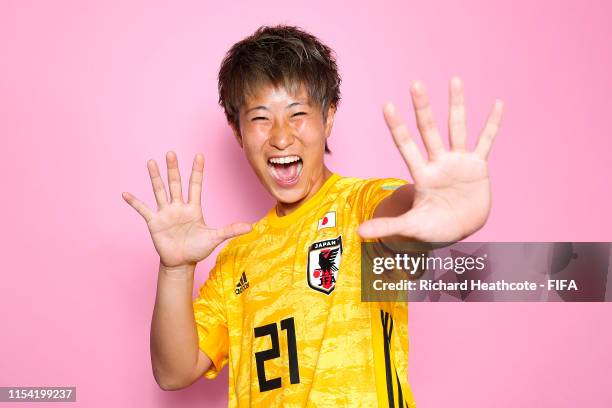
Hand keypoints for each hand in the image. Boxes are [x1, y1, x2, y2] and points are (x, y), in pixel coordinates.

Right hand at [122, 151, 251, 266]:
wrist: (182, 262)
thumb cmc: (197, 248)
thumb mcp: (214, 238)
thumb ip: (230, 230)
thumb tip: (250, 227)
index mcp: (193, 208)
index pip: (195, 185)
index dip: (197, 171)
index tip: (199, 155)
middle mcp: (178, 206)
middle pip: (175, 183)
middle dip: (173, 169)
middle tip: (171, 152)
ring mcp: (165, 213)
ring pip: (159, 191)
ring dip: (155, 177)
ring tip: (151, 162)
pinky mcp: (154, 222)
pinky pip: (143, 209)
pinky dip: (134, 202)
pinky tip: (125, 193)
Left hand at [358, 77, 503, 241]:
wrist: (459, 229)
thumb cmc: (433, 227)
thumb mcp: (411, 227)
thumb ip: (387, 226)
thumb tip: (359, 232)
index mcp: (421, 175)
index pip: (405, 146)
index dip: (397, 127)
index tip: (387, 105)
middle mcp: (438, 162)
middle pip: (429, 130)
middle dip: (423, 108)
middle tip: (416, 84)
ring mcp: (458, 162)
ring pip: (457, 128)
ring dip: (456, 105)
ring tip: (455, 79)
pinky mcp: (478, 166)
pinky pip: (486, 141)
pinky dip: (492, 124)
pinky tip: (497, 104)